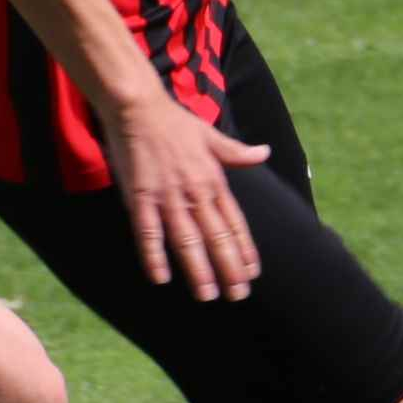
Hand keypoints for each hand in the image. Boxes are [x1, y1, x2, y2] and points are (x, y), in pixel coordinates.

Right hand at [102, 91, 270, 302]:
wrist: (138, 106)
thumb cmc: (174, 122)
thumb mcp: (211, 136)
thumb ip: (237, 153)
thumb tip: (265, 153)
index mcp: (213, 180)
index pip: (234, 222)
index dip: (243, 249)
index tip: (251, 273)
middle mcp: (194, 191)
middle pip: (216, 236)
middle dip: (228, 268)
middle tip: (237, 296)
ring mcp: (167, 196)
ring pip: (186, 240)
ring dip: (197, 269)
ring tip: (206, 295)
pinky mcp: (140, 197)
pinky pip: (148, 232)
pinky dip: (154, 256)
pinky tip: (160, 278)